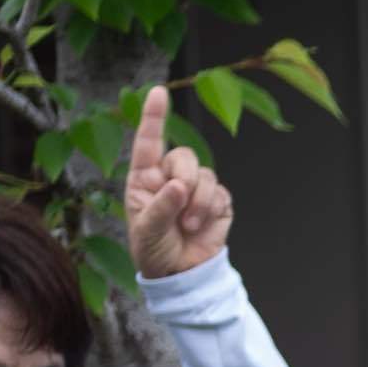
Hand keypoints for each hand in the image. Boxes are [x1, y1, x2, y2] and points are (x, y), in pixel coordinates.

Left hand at [119, 87, 230, 278]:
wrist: (181, 274)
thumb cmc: (153, 250)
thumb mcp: (146, 230)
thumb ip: (160, 206)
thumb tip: (180, 186)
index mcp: (145, 177)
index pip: (149, 141)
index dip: (154, 116)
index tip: (159, 92)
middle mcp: (171, 177)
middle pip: (185, 156)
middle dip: (185, 177)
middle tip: (181, 202)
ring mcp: (196, 189)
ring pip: (206, 175)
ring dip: (198, 202)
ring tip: (189, 226)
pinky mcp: (218, 203)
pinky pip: (221, 194)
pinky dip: (212, 211)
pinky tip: (202, 227)